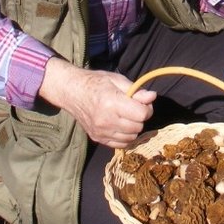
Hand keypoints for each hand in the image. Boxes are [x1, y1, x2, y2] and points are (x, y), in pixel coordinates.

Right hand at [39, 58, 156, 147]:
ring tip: (127, 116)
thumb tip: (152, 97)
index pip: (141, 114)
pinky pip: (121, 144)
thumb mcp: (116, 80)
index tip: (143, 102)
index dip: (147, 108)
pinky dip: (125, 136)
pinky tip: (121, 126)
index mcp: (111, 103)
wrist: (71, 91)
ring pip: (131, 137)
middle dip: (140, 117)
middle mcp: (106, 120)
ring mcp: (101, 132)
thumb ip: (135, 90)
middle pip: (138, 126)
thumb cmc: (95, 82)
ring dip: (134, 127)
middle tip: (135, 108)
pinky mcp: (98, 138)